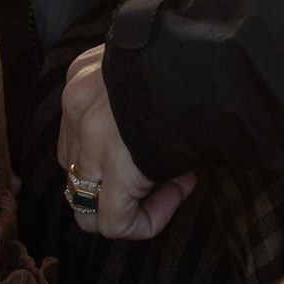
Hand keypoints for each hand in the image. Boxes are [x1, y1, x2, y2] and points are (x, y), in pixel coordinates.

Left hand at [59, 45, 195, 240]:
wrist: (206, 60)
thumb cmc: (190, 62)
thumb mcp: (147, 71)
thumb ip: (133, 101)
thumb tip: (150, 148)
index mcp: (82, 77)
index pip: (77, 136)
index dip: (115, 157)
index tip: (158, 146)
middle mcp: (77, 105)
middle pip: (77, 171)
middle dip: (117, 184)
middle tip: (166, 171)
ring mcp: (91, 138)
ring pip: (87, 205)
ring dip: (133, 204)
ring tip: (175, 183)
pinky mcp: (115, 169)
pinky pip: (114, 223)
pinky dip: (145, 222)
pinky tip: (178, 193)